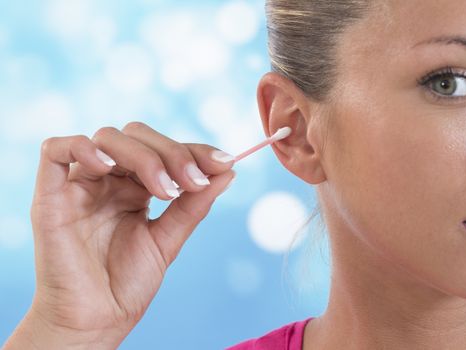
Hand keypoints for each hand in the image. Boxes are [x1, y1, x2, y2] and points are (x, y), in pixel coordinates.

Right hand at [4, 122, 235, 348]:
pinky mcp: (51, 196)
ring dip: (143, 156)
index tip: (224, 161)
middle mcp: (109, 180)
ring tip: (165, 190)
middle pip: (137, 137)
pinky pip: (55, 150)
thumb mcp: (169, 239)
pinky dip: (83, 148)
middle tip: (194, 181)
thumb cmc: (128, 283)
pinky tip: (109, 167)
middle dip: (172, 153)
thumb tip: (229, 170)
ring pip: (106, 139)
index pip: (163, 150)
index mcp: (135, 187)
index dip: (193, 150)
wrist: (97, 321)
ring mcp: (80, 185)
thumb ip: (194, 204)